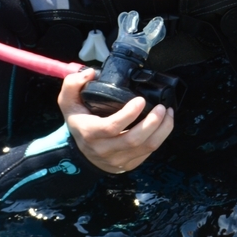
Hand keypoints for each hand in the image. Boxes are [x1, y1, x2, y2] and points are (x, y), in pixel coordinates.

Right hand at [57, 68, 173, 174]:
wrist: (82, 154)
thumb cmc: (80, 123)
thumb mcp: (69, 103)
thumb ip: (72, 85)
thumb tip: (90, 73)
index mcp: (90, 133)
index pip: (111, 127)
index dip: (128, 114)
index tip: (141, 100)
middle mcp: (105, 149)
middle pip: (134, 139)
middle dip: (153, 122)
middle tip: (162, 107)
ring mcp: (119, 159)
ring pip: (147, 147)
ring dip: (163, 129)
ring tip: (168, 113)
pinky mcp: (130, 163)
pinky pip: (150, 151)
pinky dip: (161, 136)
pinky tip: (165, 123)